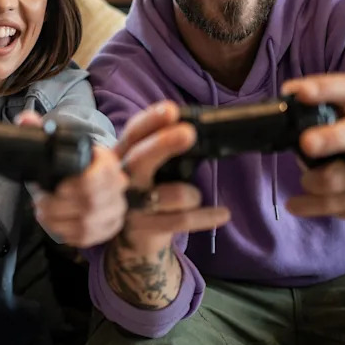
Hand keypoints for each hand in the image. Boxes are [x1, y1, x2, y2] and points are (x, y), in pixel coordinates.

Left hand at [18, 111, 127, 247]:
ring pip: (87, 223)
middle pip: (90, 204)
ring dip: (58, 220)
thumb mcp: (58, 142)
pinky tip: (54, 223)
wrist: (89, 175)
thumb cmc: (71, 160)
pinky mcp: (108, 228)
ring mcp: (115, 209)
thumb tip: (25, 120)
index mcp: (108, 162)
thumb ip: (39, 129)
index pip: (100, 177)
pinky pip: (86, 237)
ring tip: (43, 212)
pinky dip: (65, 232)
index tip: (58, 187)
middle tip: (40, 201)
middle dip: (58, 205)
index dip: (76, 185)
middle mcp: (117, 187)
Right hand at [101, 101, 229, 309]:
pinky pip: (180, 221)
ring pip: (164, 195)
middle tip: (188, 133)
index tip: (172, 109)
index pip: (134, 133)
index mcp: (124, 155)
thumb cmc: (148, 188)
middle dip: (163, 144)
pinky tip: (223, 213)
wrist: (133, 235)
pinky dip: (206, 216)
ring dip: (188, 194)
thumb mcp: (150, 166)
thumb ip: (164, 148)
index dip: (150, 120)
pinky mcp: (142, 228)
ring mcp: (129, 204)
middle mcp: (122, 178)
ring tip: (195, 195)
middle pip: (139, 159)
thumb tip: (199, 129)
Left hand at [282, 74, 344, 237]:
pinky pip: (337, 202)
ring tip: (306, 181)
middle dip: (332, 137)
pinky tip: (294, 205)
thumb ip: (307, 123)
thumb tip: (271, 121)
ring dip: (314, 181)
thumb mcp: (330, 129)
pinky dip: (311, 205)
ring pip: (342, 176)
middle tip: (306, 143)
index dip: (324, 87)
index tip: (297, 92)